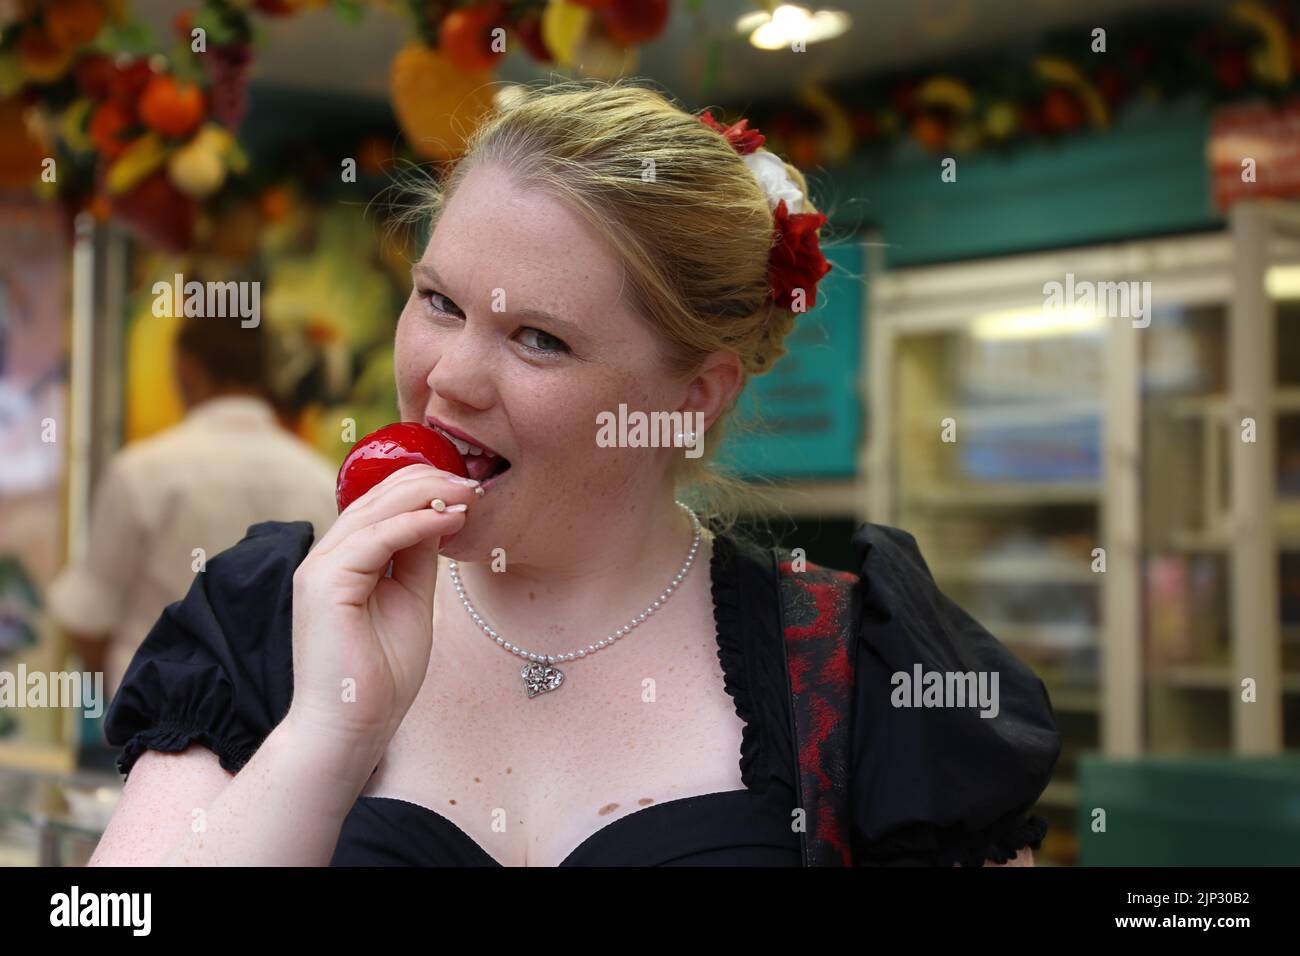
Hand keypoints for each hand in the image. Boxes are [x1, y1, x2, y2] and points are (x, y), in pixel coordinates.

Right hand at [285, 464, 478, 749]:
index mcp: (342, 561)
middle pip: (375, 499)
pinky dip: (415, 524)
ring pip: (374, 510)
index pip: (379, 505)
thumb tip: (441, 514)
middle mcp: (325, 558)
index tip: (468, 485)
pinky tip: (449, 519)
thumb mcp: (410, 600)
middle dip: (429, 483)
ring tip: (469, 492)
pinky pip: (375, 539)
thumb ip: (418, 558)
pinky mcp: (324, 585)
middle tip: (474, 479)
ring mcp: (319, 569)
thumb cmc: (381, 675)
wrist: (352, 728)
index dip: (423, 487)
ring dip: (427, 496)